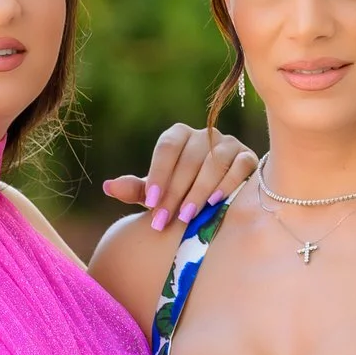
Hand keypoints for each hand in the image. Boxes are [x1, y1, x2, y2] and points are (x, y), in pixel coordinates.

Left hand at [102, 123, 257, 231]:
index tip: (151, 201)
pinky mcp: (248, 157)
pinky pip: (239, 166)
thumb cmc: (182, 196)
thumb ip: (136, 190)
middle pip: (189, 158)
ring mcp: (228, 144)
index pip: (168, 147)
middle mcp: (204, 135)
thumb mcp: (158, 194)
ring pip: (214, 162)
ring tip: (187, 217)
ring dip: (199, 191)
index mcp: (179, 136)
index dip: (159, 173)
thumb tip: (107, 186)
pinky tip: (215, 203)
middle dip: (176, 192)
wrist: (219, 202)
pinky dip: (227, 184)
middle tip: (165, 220)